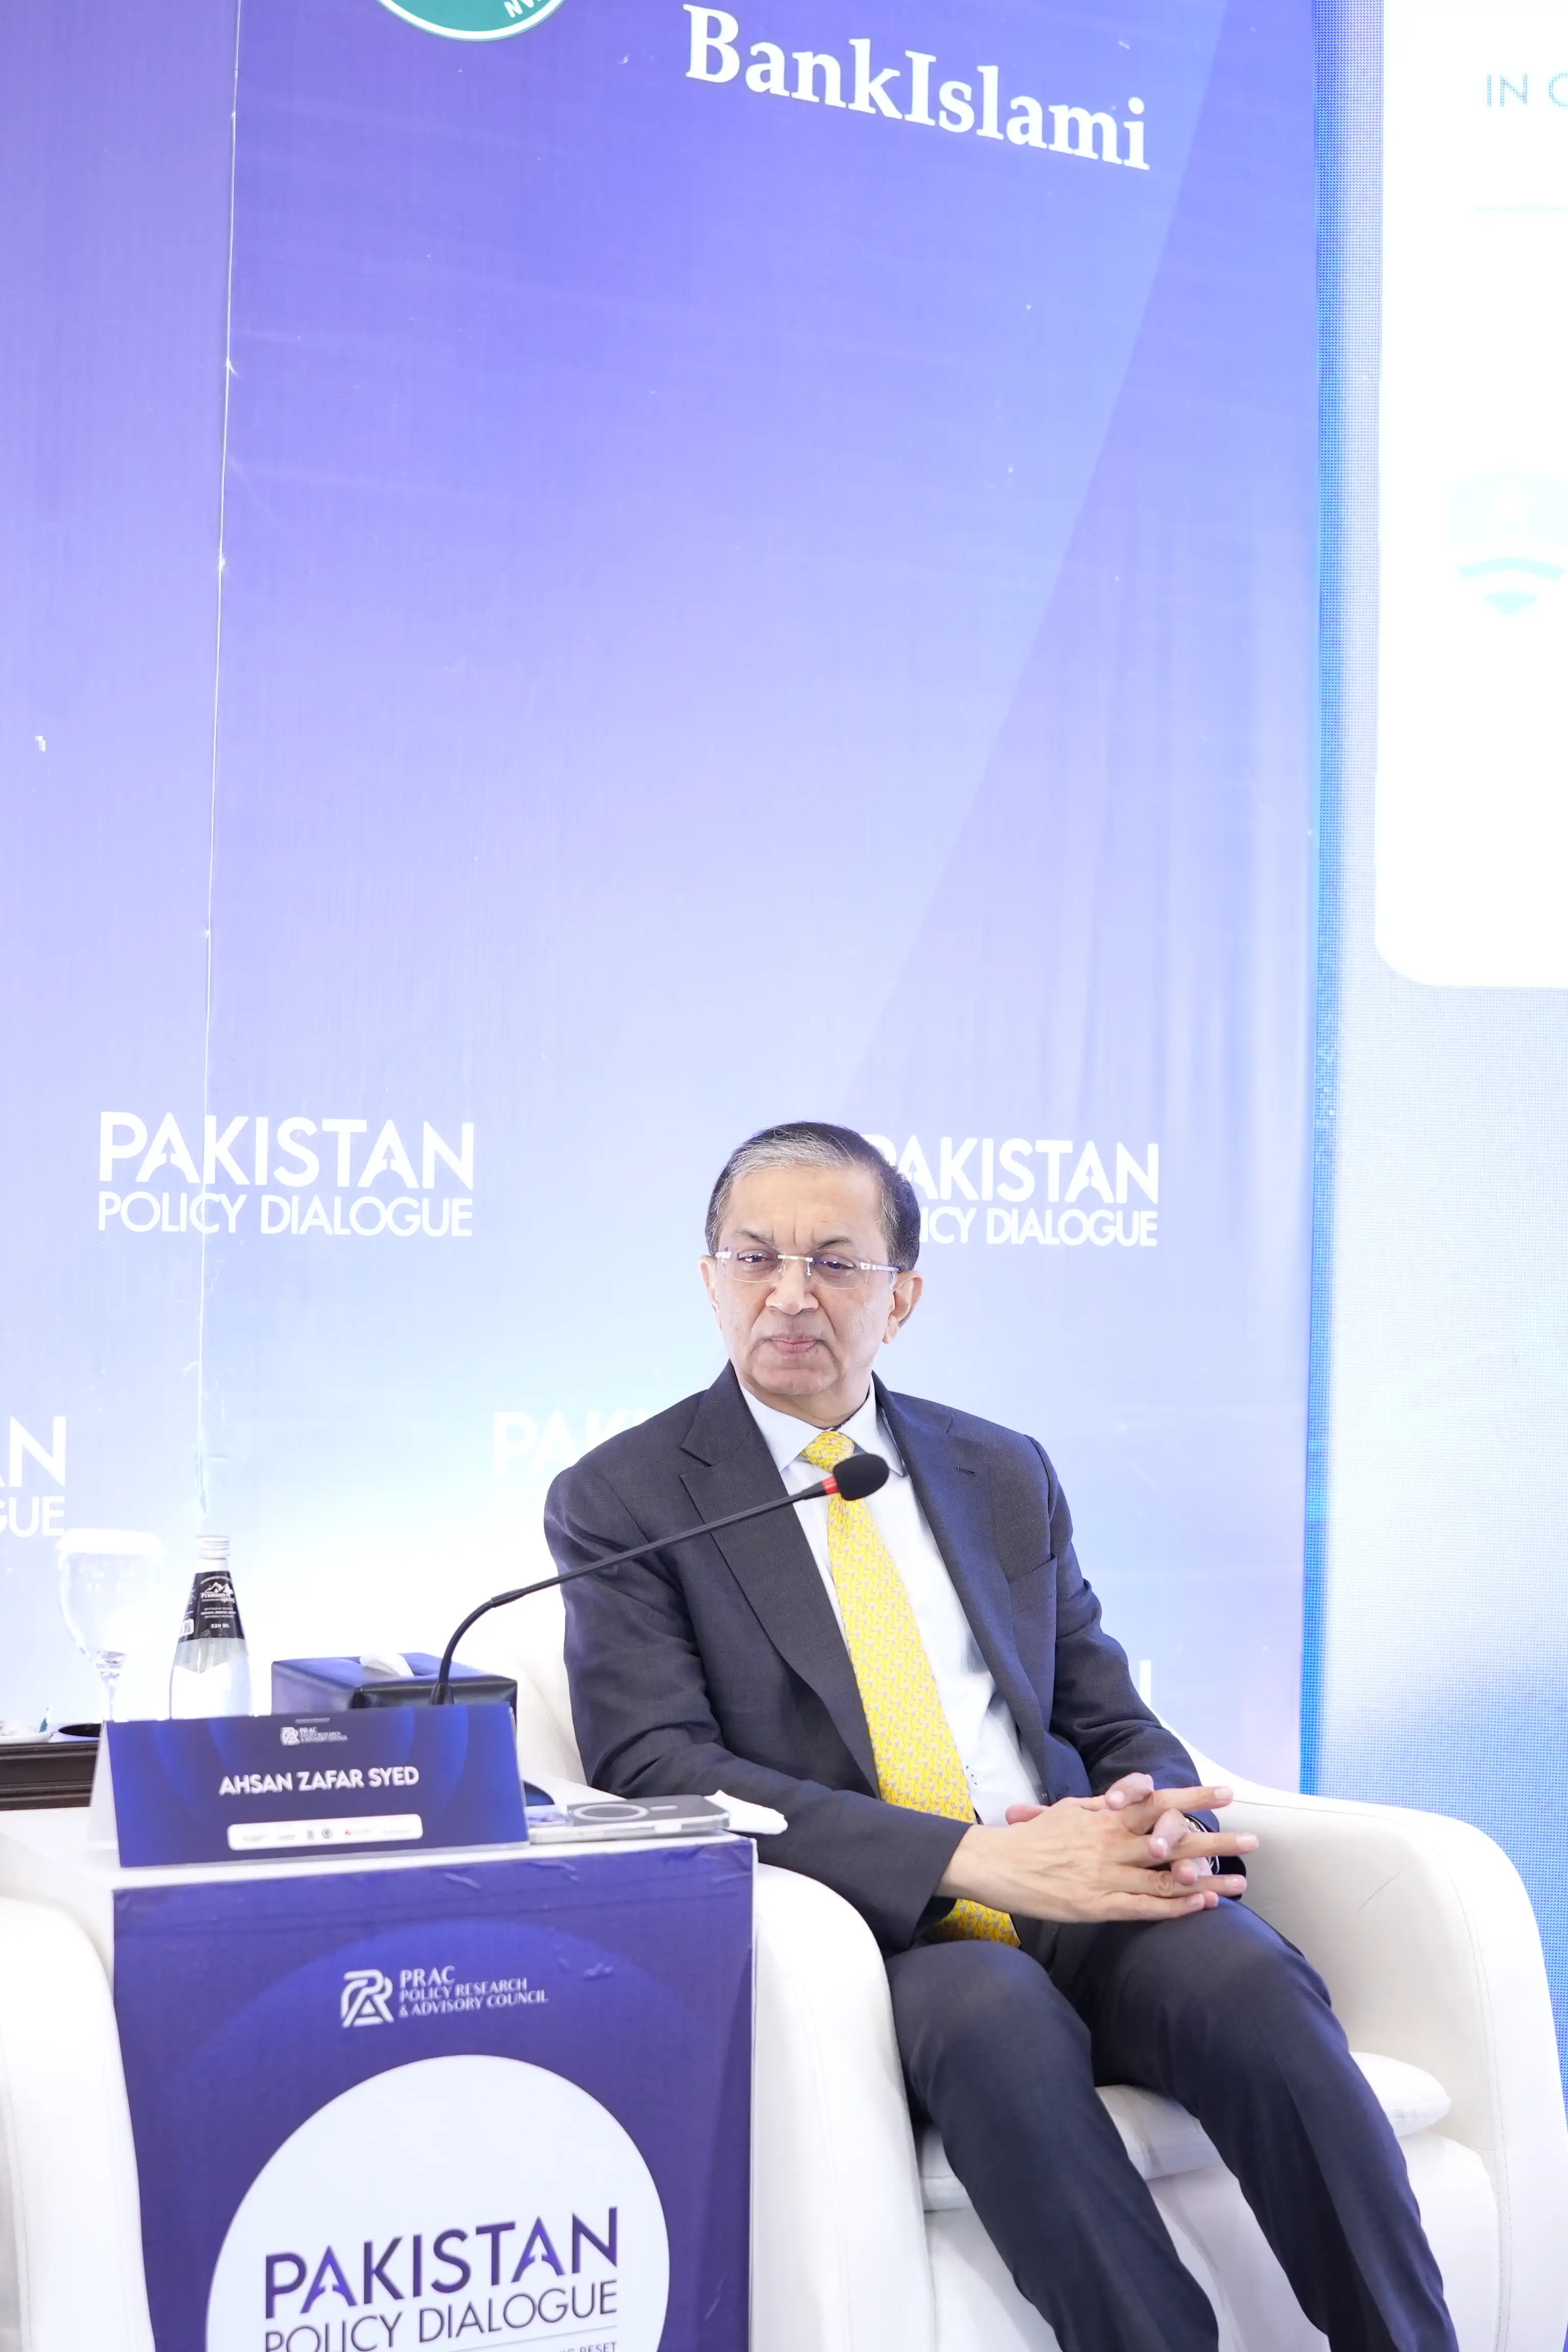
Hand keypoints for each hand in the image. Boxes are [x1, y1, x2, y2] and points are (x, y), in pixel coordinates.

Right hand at [941, 1782, 1256, 1923]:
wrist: (997, 1864)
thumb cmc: (1031, 1837)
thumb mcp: (1068, 1809)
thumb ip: (1102, 1803)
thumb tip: (1131, 1791)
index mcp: (1105, 1817)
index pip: (1157, 1802)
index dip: (1193, 1797)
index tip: (1225, 1793)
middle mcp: (1111, 1843)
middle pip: (1172, 1839)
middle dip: (1214, 1840)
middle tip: (1252, 1841)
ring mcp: (1106, 1875)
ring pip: (1166, 1877)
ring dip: (1206, 1878)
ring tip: (1240, 1881)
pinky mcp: (1098, 1905)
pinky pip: (1145, 1907)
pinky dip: (1176, 1907)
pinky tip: (1201, 1905)